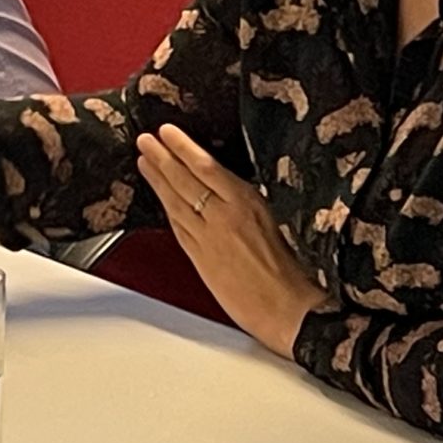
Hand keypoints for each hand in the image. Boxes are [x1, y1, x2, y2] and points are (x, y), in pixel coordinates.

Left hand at [138, 123, 331, 357]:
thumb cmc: (297, 271)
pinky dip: (166, 210)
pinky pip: (178, 228)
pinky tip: (160, 199)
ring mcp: (208, 239)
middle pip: (184, 181)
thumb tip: (233, 186)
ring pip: (175, 202)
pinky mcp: (201, 260)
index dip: (183, 147)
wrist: (291, 311)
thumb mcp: (283, 221)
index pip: (206, 167)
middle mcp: (224, 218)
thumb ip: (252, 203)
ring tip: (144, 161)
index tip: (167, 132)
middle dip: (162, 157)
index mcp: (248, 203)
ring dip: (157, 180)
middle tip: (145, 140)